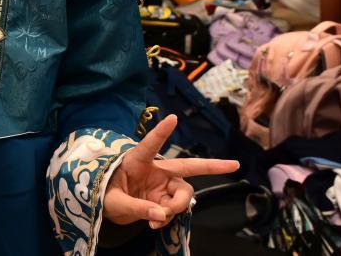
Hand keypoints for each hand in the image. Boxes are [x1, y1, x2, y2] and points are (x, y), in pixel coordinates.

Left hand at [104, 115, 239, 229]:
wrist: (108, 207)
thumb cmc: (105, 195)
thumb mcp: (114, 202)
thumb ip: (137, 208)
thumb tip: (160, 214)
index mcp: (136, 161)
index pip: (150, 144)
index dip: (161, 132)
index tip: (173, 117)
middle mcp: (155, 170)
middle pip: (187, 166)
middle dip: (212, 166)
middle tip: (235, 164)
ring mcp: (163, 185)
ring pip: (184, 193)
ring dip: (176, 207)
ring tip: (157, 218)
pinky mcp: (165, 198)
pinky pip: (176, 208)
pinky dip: (168, 217)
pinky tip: (154, 223)